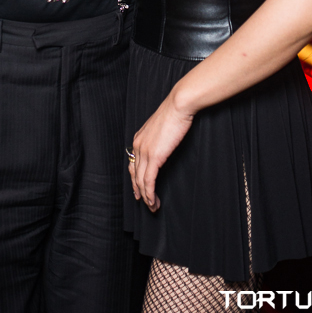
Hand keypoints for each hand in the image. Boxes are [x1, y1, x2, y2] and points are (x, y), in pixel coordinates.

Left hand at [129, 91, 193, 211]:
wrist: (178, 105)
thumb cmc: (174, 113)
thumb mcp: (161, 126)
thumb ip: (158, 138)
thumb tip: (163, 145)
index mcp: (138, 138)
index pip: (133, 164)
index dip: (135, 179)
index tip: (139, 191)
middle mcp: (138, 145)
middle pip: (134, 174)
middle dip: (139, 191)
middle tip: (146, 203)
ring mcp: (144, 152)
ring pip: (141, 181)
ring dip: (146, 197)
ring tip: (153, 206)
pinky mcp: (154, 157)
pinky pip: (149, 180)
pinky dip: (150, 194)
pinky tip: (153, 201)